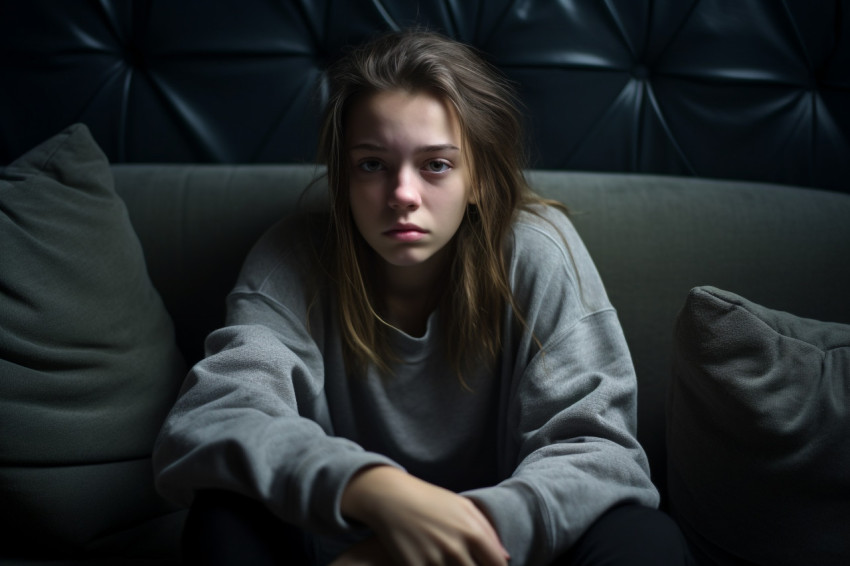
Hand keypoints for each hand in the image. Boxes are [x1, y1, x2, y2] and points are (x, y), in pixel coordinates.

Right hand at [340, 466, 509, 565]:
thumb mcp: (464, 507)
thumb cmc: (432, 501)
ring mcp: (434, 559)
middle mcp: (456, 548)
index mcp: (472, 532)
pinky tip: (434, 564)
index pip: (497, 565)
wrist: (392, 498)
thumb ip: (488, 532)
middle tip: (465, 562)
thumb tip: (505, 558)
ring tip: (448, 561)